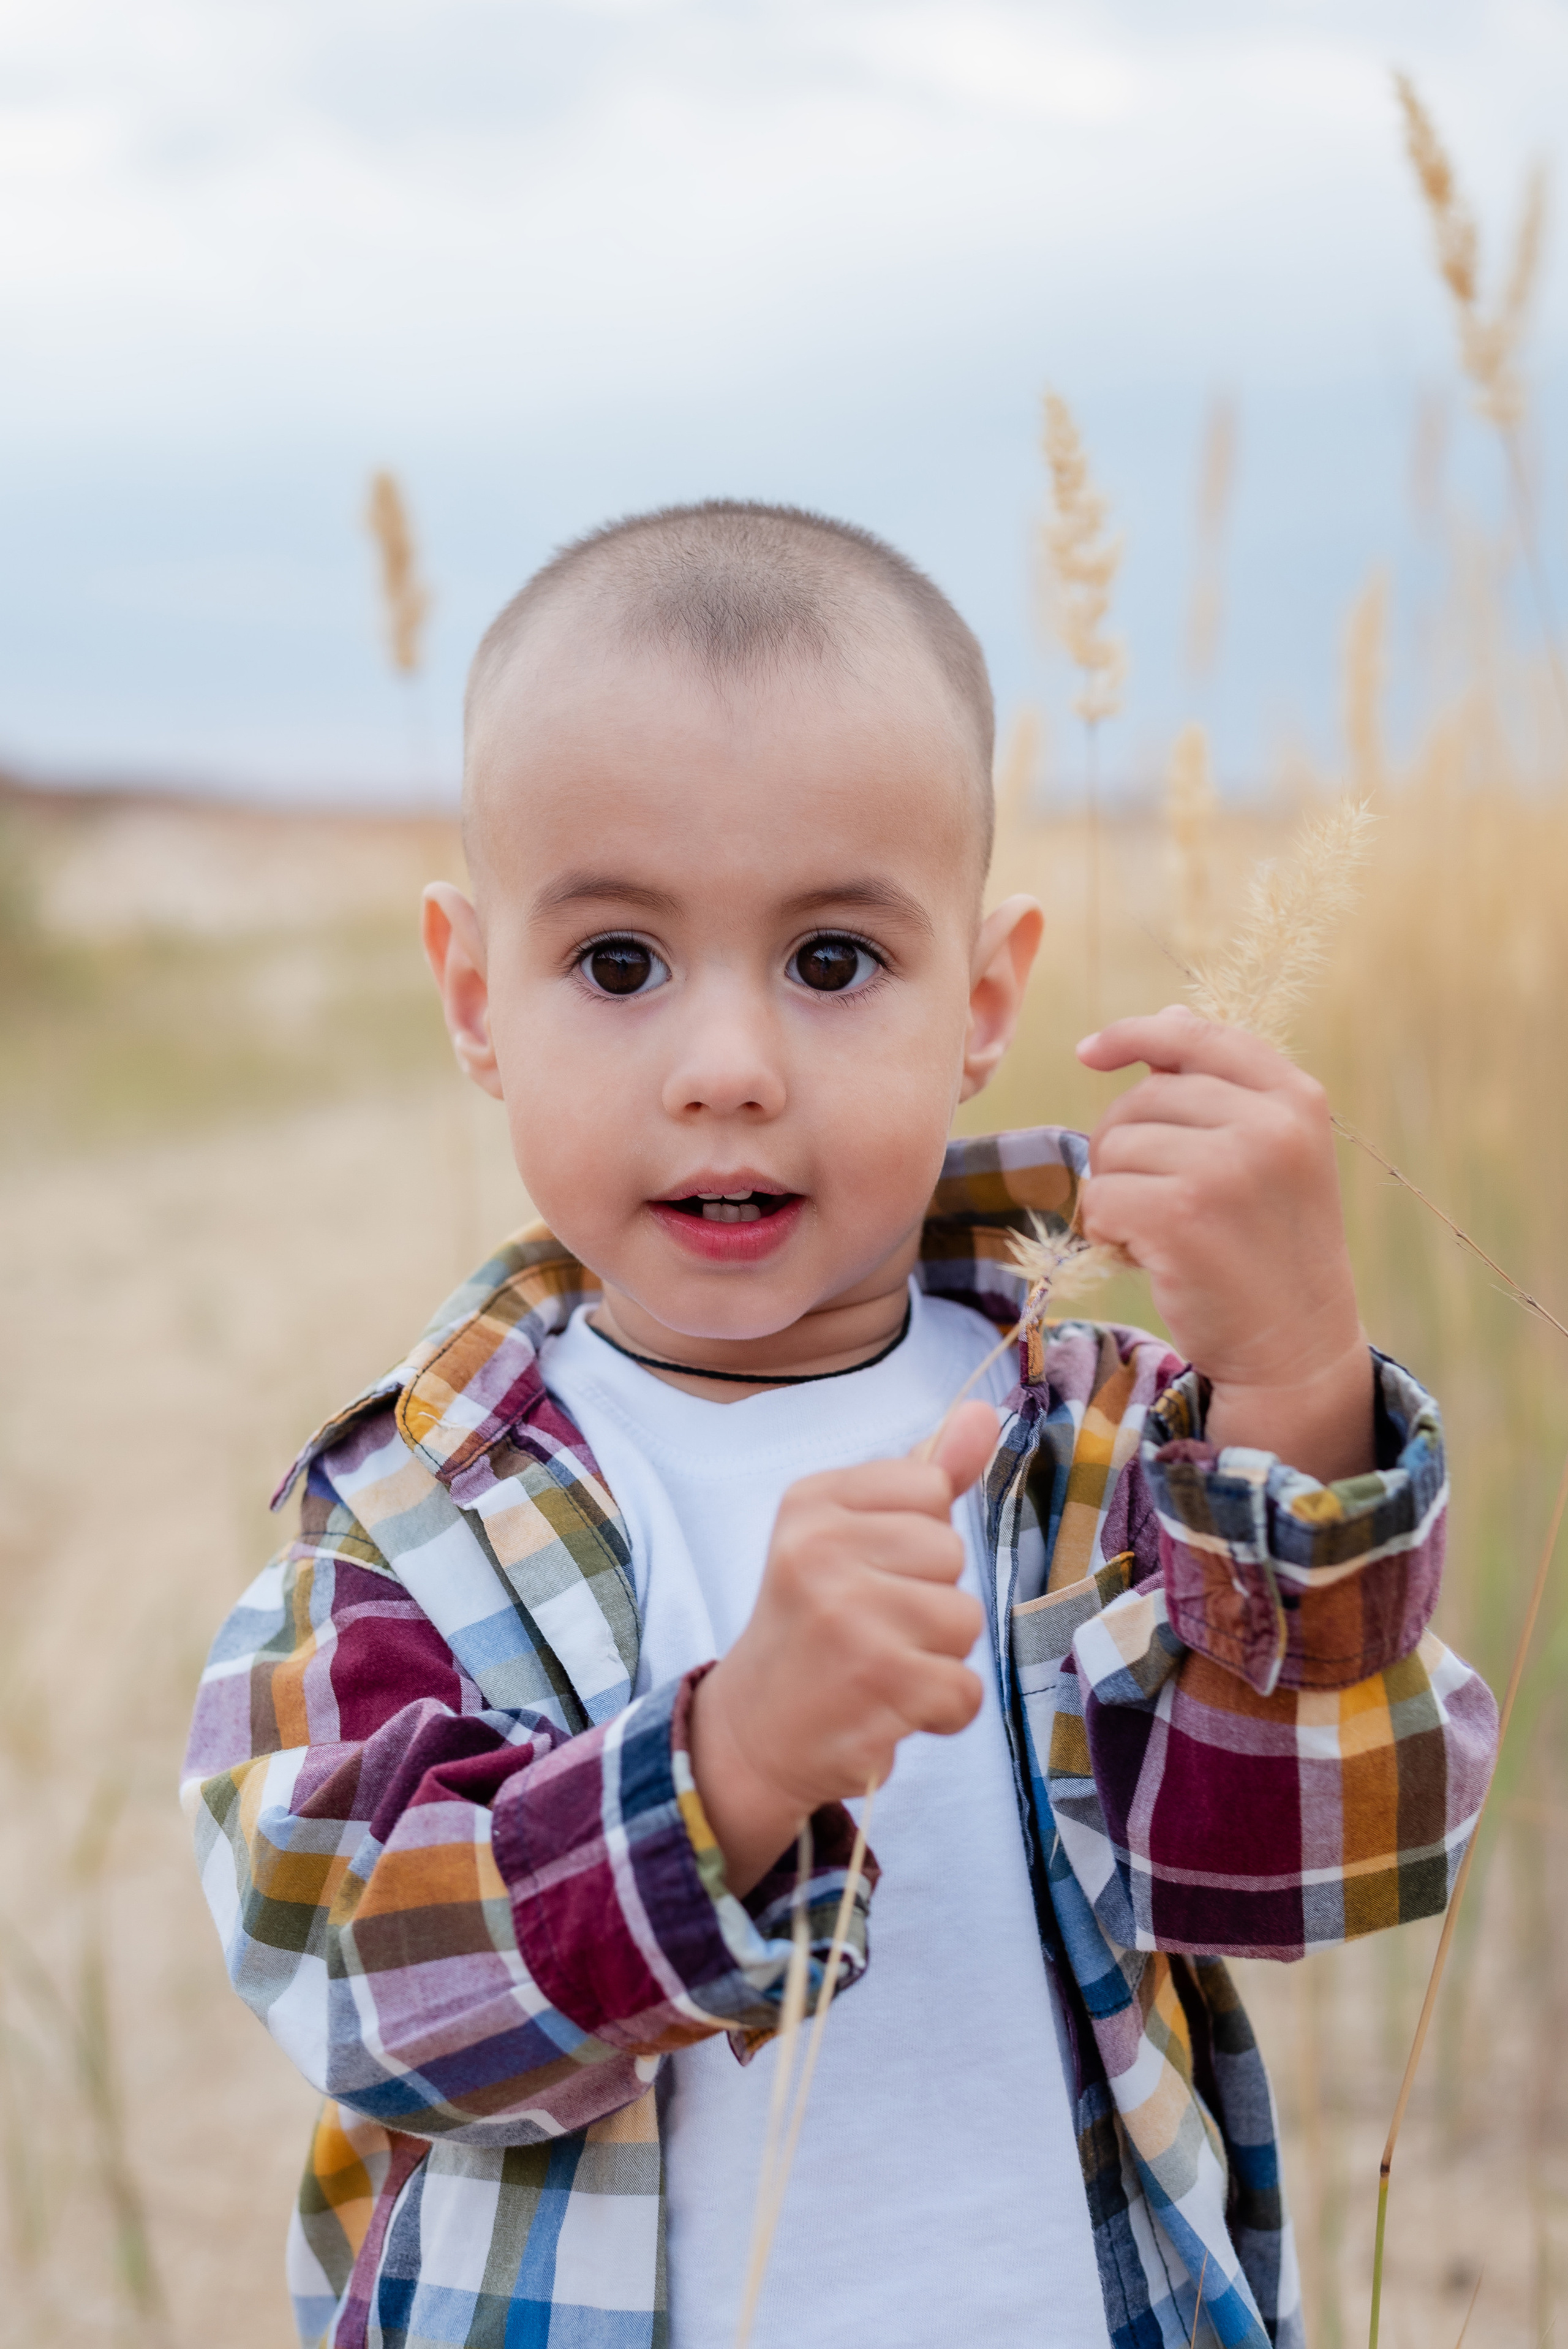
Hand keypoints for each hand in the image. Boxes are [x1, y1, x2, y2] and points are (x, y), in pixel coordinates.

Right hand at [688, 1402, 997, 1893]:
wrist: (751, 1735)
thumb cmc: (816, 1622)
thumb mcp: (851, 1535)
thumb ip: (923, 1476)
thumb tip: (984, 1411)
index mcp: (812, 1500)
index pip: (930, 1490)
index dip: (914, 1541)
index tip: (863, 1572)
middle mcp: (820, 1549)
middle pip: (952, 1555)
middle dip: (927, 1600)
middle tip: (866, 1629)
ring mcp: (848, 1616)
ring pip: (964, 1621)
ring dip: (935, 1657)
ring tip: (877, 1668)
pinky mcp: (878, 1683)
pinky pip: (965, 1690)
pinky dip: (939, 1711)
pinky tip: (886, 1708)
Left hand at [1077, 1006, 1372, 1481]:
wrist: (1296, 1346)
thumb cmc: (1272, 1246)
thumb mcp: (1270, 1154)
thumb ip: (1220, 1087)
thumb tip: (1166, 1016)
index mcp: (1295, 1097)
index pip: (1196, 1036)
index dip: (1134, 1036)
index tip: (1090, 1053)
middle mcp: (1269, 1124)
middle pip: (1140, 1098)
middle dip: (1127, 1148)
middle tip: (1161, 1200)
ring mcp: (1227, 1168)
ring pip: (1114, 1147)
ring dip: (1117, 1194)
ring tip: (1161, 1233)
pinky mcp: (1183, 1215)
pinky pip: (1101, 1197)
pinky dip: (1106, 1230)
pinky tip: (1145, 1257)